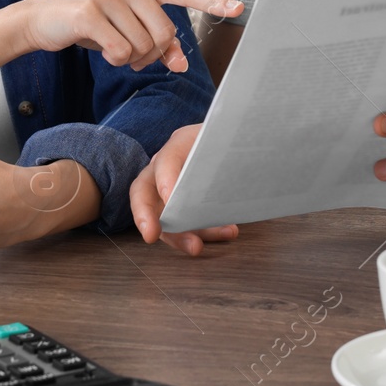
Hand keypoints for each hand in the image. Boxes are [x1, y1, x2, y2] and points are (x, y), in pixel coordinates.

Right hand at [15, 0, 241, 72]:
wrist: (41, 18)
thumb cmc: (91, 21)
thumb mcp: (126, 24)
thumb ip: (156, 37)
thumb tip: (181, 63)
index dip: (213, 1)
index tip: (239, 7)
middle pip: (164, 33)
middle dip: (151, 54)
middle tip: (132, 56)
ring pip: (143, 46)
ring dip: (130, 60)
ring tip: (113, 49)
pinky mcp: (89, 12)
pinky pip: (120, 52)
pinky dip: (114, 61)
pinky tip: (101, 51)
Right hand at [130, 122, 238, 255]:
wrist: (241, 145)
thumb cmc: (234, 139)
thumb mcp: (231, 138)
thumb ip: (227, 151)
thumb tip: (233, 168)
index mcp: (182, 143)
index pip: (166, 160)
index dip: (165, 180)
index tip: (171, 201)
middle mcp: (167, 168)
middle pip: (144, 192)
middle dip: (144, 215)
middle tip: (150, 234)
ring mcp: (171, 190)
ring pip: (163, 218)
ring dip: (178, 236)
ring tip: (196, 247)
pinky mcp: (183, 209)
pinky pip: (184, 227)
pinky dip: (205, 234)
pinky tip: (228, 232)